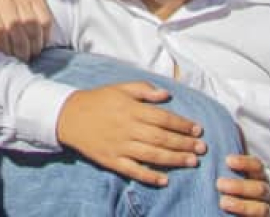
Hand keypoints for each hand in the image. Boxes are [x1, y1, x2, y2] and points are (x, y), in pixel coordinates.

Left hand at [0, 0, 50, 60]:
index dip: (3, 49)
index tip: (4, 60)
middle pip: (17, 31)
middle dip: (20, 51)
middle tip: (19, 62)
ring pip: (33, 25)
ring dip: (33, 45)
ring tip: (29, 56)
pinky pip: (45, 18)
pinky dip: (44, 34)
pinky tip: (38, 44)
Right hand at [56, 83, 206, 185]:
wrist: (68, 116)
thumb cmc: (97, 100)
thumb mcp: (119, 88)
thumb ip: (143, 89)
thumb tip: (166, 95)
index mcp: (130, 109)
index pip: (163, 118)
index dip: (182, 124)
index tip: (197, 129)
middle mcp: (127, 128)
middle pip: (161, 138)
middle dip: (184, 144)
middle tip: (202, 148)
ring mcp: (119, 146)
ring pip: (152, 155)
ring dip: (175, 159)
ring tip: (192, 162)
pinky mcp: (111, 160)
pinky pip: (133, 170)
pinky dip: (149, 176)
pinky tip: (164, 180)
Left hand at [218, 154, 269, 215]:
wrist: (255, 208)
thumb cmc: (239, 185)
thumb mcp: (236, 174)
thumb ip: (226, 166)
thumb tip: (202, 149)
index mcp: (258, 176)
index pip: (256, 166)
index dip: (244, 163)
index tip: (227, 160)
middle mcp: (265, 191)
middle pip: (259, 188)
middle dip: (240, 186)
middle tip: (219, 184)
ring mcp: (266, 208)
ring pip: (261, 208)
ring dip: (242, 206)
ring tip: (223, 202)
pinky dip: (244, 216)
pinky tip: (229, 215)